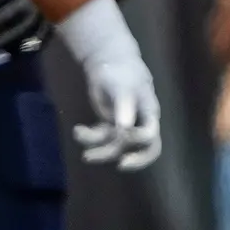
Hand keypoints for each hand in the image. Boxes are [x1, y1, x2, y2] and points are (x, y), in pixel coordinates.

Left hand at [74, 54, 160, 170]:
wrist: (109, 63)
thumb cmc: (121, 73)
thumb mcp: (122, 88)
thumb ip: (125, 108)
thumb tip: (125, 130)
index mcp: (149, 114)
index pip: (151, 139)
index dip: (139, 146)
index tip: (121, 139)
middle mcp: (139, 124)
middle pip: (142, 151)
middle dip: (132, 161)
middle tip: (119, 165)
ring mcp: (124, 126)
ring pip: (114, 146)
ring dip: (98, 147)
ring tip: (79, 134)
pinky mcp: (109, 125)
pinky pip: (100, 138)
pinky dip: (88, 137)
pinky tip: (78, 130)